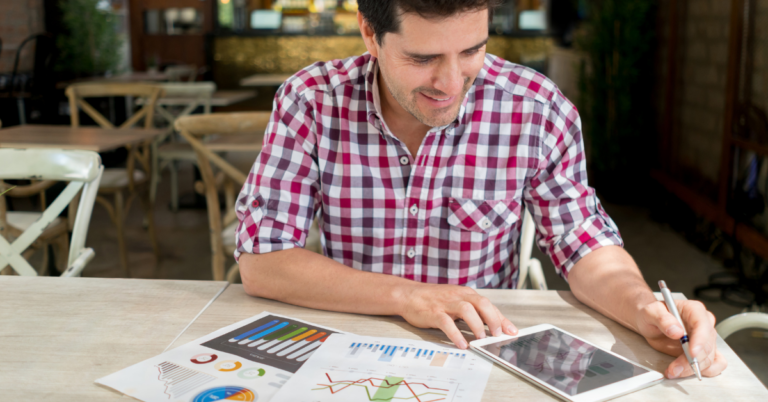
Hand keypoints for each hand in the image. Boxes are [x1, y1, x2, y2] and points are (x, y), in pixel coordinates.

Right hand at [399, 284, 517, 348]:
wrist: (409, 295)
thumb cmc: (434, 300)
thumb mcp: (456, 302)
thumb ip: (472, 312)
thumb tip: (491, 327)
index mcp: (466, 294)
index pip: (489, 305)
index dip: (502, 319)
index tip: (512, 331)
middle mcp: (458, 296)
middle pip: (481, 303)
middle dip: (492, 319)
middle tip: (497, 335)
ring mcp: (446, 304)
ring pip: (466, 310)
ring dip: (477, 325)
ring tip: (480, 339)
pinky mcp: (434, 312)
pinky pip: (447, 323)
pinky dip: (455, 334)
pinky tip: (461, 344)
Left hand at [636, 299, 726, 378]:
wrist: (649, 323)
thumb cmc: (651, 314)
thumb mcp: (651, 312)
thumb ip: (662, 319)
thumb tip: (676, 331)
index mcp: (694, 310)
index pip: (703, 326)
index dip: (700, 341)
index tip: (691, 354)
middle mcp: (703, 324)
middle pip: (707, 346)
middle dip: (692, 360)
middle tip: (675, 368)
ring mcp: (705, 338)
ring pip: (709, 357)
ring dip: (693, 368)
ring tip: (674, 370)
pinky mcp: (703, 351)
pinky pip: (715, 363)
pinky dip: (704, 370)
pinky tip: (688, 371)